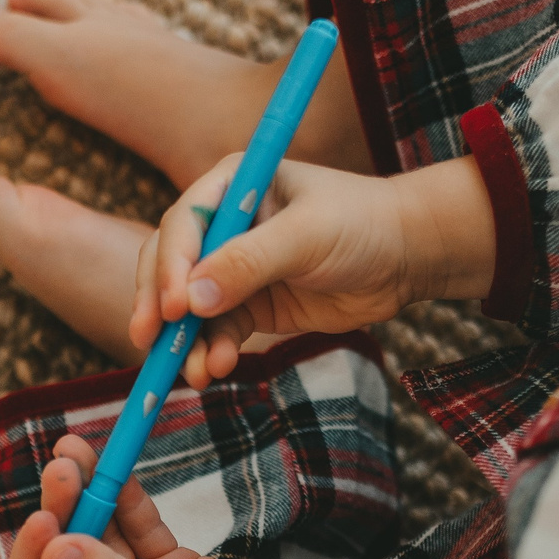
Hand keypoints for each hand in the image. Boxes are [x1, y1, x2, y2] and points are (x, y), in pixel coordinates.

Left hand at [9, 437, 322, 558]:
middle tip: (62, 465)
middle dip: (62, 510)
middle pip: (68, 556)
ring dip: (90, 494)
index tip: (43, 516)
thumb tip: (52, 547)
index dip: (31, 555)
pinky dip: (127, 500)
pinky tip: (115, 469)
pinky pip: (138, 528)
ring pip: (102, 534)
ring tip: (76, 449)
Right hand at [133, 154, 496, 386]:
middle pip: (170, 265)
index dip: (170, 267)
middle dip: (159, 306)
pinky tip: (214, 369)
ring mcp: (234, 265)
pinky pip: (217, 330)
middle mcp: (224, 223)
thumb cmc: (362, 225)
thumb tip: (190, 301)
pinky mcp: (251, 302)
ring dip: (186, 340)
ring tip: (195, 373)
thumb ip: (248, 263)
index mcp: (230, 185)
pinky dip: (211, 351)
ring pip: (189, 306)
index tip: (173, 308)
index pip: (182, 225)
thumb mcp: (306, 237)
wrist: (408, 256)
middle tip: (150, 343)